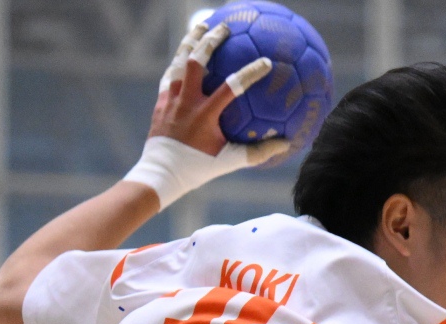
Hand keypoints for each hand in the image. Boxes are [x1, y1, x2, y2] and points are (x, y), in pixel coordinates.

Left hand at [125, 19, 291, 208]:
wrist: (160, 174)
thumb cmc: (198, 168)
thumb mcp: (228, 161)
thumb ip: (257, 152)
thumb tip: (284, 144)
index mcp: (205, 114)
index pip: (231, 87)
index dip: (249, 72)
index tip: (265, 62)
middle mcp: (187, 102)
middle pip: (197, 62)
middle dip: (211, 41)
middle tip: (225, 27)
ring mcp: (171, 99)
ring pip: (179, 62)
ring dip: (191, 42)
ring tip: (201, 27)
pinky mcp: (161, 101)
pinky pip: (170, 75)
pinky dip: (179, 62)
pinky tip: (185, 53)